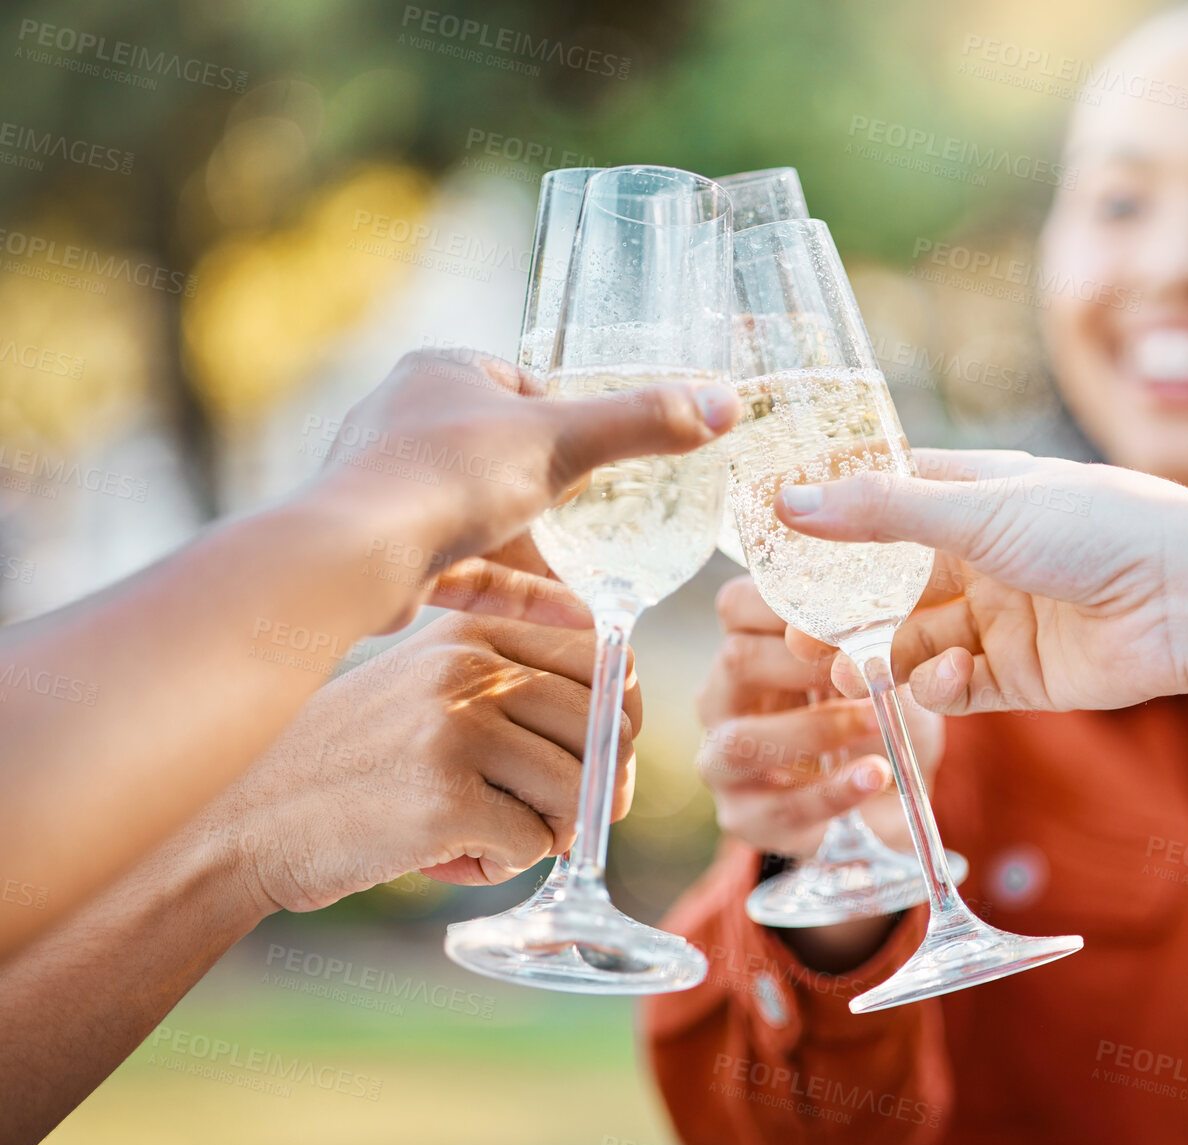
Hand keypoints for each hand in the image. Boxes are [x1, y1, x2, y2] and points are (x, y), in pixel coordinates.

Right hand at [203, 612, 639, 912]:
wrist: (244, 818)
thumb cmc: (355, 761)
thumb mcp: (430, 686)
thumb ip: (518, 684)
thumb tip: (627, 727)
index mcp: (475, 628)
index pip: (608, 659)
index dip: (621, 720)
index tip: (600, 762)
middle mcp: (469, 665)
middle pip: (604, 730)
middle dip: (596, 789)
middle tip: (548, 821)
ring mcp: (455, 727)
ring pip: (580, 792)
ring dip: (547, 833)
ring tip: (484, 836)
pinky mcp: (441, 796)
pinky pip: (532, 845)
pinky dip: (503, 867)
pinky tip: (447, 857)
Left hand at [317, 347, 737, 630]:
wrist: (353, 555)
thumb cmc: (449, 476)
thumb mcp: (564, 441)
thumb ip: (643, 425)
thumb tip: (725, 405)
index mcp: (440, 374)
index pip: (520, 386)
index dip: (564, 418)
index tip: (597, 454)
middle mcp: (406, 423)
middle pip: (501, 454)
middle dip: (552, 490)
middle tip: (604, 517)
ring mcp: (393, 492)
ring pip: (482, 518)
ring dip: (539, 548)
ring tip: (597, 574)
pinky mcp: (390, 555)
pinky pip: (469, 572)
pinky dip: (519, 592)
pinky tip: (578, 618)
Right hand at [696, 576, 943, 857]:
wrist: (883, 791)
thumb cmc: (871, 705)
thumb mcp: (878, 661)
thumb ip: (873, 629)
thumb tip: (886, 598)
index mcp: (746, 645)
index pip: (736, 603)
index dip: (786, 599)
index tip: (847, 604)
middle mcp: (721, 697)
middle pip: (735, 661)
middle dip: (804, 661)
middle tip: (866, 661)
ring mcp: (722, 759)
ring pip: (742, 740)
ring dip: (816, 729)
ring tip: (876, 722)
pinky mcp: (744, 816)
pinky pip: (778, 807)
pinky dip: (832, 791)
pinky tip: (877, 776)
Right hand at [776, 449, 1187, 715]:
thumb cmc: (1096, 527)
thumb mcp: (978, 509)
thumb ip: (882, 513)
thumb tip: (787, 502)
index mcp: (971, 496)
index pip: (880, 505)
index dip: (828, 530)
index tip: (775, 556)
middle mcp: (979, 556)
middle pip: (885, 587)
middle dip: (842, 613)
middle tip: (799, 636)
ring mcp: (997, 618)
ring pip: (910, 643)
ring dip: (877, 658)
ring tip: (846, 673)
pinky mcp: (1016, 677)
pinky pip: (953, 688)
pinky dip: (936, 689)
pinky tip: (942, 680)